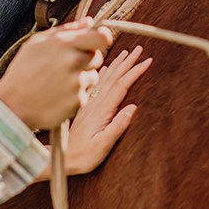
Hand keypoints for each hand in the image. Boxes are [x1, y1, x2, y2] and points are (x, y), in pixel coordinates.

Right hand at [0, 18, 107, 130]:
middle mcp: (73, 61)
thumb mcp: (37, 43)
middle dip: (87, 59)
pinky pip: (85, 93)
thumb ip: (66, 30)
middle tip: (68, 65)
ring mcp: (76, 82)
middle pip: (98, 56)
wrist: (12, 104)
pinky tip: (58, 94)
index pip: (102, 37)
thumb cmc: (23, 71)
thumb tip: (89, 21)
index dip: (102, 38)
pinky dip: (75, 94)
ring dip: (81, 78)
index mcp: (63, 43)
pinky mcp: (78, 101)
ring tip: (59, 81)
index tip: (98, 41)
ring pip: (93, 76)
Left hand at [65, 45, 151, 174]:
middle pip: (114, 76)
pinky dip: (103, 72)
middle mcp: (95, 103)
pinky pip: (96, 83)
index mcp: (102, 110)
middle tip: (140, 49)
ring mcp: (89, 103)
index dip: (135, 72)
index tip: (148, 60)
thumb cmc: (83, 156)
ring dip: (117, 64)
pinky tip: (105, 66)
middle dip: (128, 61)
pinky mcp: (85, 107)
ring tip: (126, 52)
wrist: (61, 159)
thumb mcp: (103, 146)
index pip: (122, 85)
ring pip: (105, 77)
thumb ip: (118, 126)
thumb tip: (133, 108)